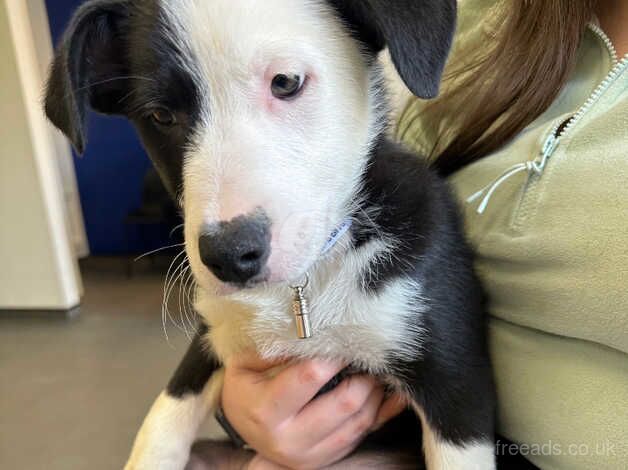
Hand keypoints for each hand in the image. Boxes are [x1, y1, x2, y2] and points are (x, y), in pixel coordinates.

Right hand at [221, 352, 406, 468]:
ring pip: (360, 420)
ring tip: (377, 368)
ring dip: (376, 392)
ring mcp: (309, 455)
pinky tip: (392, 394)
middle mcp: (289, 439)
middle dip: (364, 374)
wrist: (240, 425)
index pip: (312, 376)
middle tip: (369, 353)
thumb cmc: (245, 387)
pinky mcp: (325, 459)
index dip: (335, 354)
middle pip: (346, 403)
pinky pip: (363, 435)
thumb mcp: (244, 363)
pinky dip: (381, 412)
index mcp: (267, 410)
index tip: (348, 335)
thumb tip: (310, 331)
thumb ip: (274, 347)